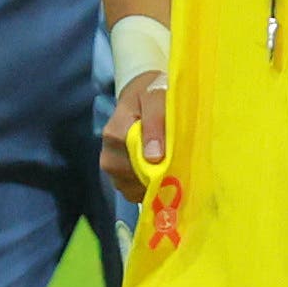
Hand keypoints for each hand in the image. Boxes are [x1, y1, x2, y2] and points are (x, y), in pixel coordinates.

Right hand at [104, 68, 167, 203]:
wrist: (145, 94)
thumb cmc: (152, 93)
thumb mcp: (156, 96)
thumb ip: (155, 122)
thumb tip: (154, 157)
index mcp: (114, 132)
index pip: (132, 161)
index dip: (155, 165)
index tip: (175, 159)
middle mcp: (108, 154)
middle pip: (131, 178)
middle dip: (156, 175)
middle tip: (178, 164)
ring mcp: (113, 168)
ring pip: (133, 188)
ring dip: (154, 183)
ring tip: (171, 167)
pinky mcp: (120, 178)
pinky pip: (134, 193)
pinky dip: (151, 189)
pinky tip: (163, 175)